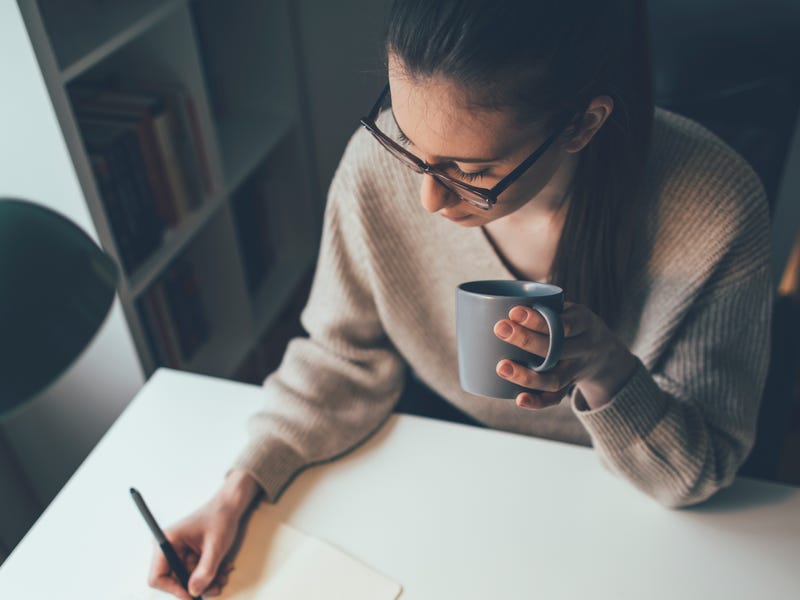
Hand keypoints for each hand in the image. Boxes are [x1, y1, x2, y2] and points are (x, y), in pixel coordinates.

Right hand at [148, 469, 260, 598]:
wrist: (230, 506)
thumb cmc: (221, 518)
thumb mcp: (216, 546)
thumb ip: (205, 570)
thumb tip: (194, 592)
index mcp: (167, 541)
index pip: (157, 577)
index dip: (173, 589)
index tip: (192, 596)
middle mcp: (169, 547)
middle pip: (174, 580)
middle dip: (196, 586)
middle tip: (216, 586)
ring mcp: (179, 551)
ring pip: (187, 578)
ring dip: (206, 581)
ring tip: (224, 574)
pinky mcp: (188, 554)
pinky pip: (195, 572)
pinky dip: (209, 573)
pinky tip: (224, 567)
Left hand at [493, 302, 636, 410]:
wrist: (605, 353)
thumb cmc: (572, 323)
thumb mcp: (568, 309)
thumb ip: (543, 306)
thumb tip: (494, 300)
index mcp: (584, 322)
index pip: (564, 323)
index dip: (538, 320)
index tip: (513, 311)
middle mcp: (584, 348)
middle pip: (557, 349)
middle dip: (526, 340)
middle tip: (499, 329)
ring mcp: (576, 370)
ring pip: (555, 378)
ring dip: (527, 375)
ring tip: (502, 367)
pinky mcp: (569, 386)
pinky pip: (555, 398)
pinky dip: (537, 402)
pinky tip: (519, 399)